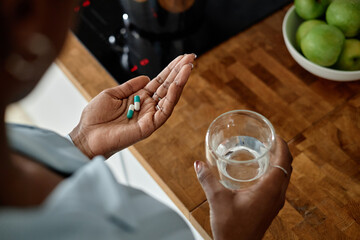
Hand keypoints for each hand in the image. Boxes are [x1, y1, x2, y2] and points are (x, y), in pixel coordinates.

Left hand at [70, 54, 195, 157]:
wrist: (87, 135)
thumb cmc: (96, 117)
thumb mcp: (112, 94)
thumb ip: (129, 86)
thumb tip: (146, 77)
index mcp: (139, 99)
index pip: (159, 82)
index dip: (169, 70)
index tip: (180, 58)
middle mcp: (147, 107)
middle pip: (167, 87)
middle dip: (179, 72)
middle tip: (191, 57)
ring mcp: (149, 117)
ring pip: (170, 98)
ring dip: (180, 82)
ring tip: (188, 67)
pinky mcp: (149, 126)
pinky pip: (164, 111)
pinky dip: (172, 98)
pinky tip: (177, 84)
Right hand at [194, 137, 292, 239]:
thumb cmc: (231, 228)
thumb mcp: (217, 199)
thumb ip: (207, 179)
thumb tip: (199, 164)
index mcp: (269, 190)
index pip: (283, 161)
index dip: (282, 145)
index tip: (274, 135)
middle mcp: (277, 195)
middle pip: (287, 167)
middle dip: (281, 151)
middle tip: (268, 140)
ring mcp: (275, 203)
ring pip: (284, 176)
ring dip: (279, 162)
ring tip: (265, 152)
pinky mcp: (270, 208)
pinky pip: (278, 185)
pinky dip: (274, 173)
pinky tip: (259, 172)